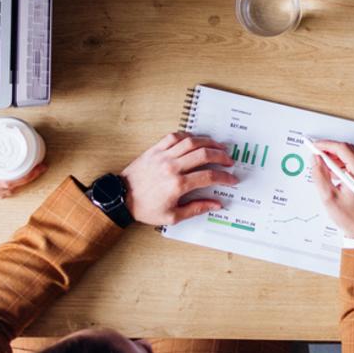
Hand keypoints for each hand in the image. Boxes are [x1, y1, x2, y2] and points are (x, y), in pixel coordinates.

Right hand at [0, 134, 46, 197]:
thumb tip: (3, 127)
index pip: (10, 180)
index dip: (28, 174)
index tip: (39, 166)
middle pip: (11, 188)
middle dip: (29, 179)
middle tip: (40, 167)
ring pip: (6, 193)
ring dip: (20, 183)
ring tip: (30, 171)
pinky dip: (9, 187)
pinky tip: (15, 178)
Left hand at [121, 131, 236, 225]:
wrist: (121, 198)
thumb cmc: (145, 208)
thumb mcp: (172, 216)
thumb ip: (196, 208)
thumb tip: (216, 205)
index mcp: (177, 185)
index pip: (209, 177)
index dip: (224, 177)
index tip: (232, 179)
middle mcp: (172, 167)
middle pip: (204, 155)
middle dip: (221, 156)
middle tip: (229, 161)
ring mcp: (163, 156)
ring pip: (191, 142)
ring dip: (208, 142)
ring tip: (218, 147)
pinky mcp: (155, 149)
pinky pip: (174, 137)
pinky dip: (188, 136)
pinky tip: (196, 140)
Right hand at [311, 141, 353, 238]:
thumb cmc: (352, 219)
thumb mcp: (329, 198)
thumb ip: (319, 175)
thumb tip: (315, 159)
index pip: (342, 148)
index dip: (325, 145)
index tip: (315, 146)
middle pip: (348, 149)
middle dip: (331, 151)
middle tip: (317, 156)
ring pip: (353, 155)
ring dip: (338, 158)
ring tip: (326, 168)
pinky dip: (347, 164)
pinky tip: (337, 173)